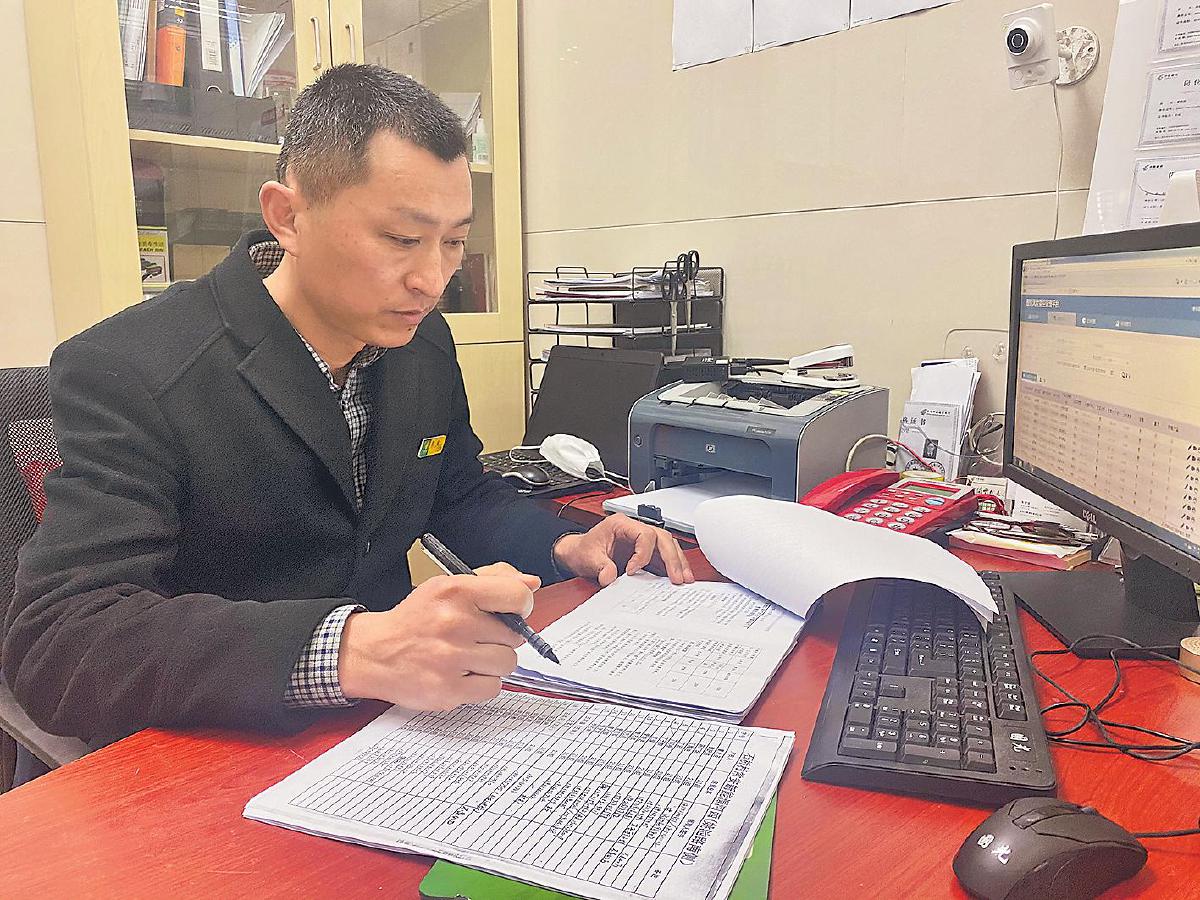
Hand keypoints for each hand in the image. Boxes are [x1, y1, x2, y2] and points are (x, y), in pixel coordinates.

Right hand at [336, 562, 539, 710]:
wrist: (375, 652)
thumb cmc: (417, 619)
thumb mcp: (448, 586)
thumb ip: (494, 579)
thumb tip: (532, 584)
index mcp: (456, 591)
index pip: (517, 596)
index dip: (521, 607)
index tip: (512, 613)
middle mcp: (454, 622)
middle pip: (514, 636)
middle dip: (500, 638)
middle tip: (476, 637)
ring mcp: (451, 658)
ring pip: (506, 663)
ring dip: (492, 662)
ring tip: (468, 657)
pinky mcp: (448, 689)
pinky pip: (492, 688)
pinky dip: (481, 683)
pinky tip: (462, 673)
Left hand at [552, 514, 693, 586]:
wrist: (578, 554)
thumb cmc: (583, 550)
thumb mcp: (588, 558)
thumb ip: (600, 566)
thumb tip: (609, 577)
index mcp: (621, 524)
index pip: (644, 534)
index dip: (643, 553)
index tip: (632, 571)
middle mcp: (635, 530)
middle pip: (662, 538)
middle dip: (671, 558)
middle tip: (676, 578)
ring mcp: (642, 542)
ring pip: (667, 546)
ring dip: (677, 562)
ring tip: (685, 579)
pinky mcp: (645, 554)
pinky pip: (663, 558)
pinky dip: (672, 568)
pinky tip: (679, 580)